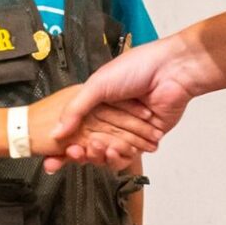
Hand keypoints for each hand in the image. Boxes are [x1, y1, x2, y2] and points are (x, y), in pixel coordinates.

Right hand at [45, 40, 193, 171]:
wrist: (173, 70)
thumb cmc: (139, 67)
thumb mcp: (99, 82)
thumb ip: (77, 107)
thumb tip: (55, 132)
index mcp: (101, 100)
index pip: (77, 126)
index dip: (64, 141)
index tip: (52, 154)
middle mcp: (114, 115)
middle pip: (90, 142)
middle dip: (79, 152)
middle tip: (73, 153)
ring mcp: (131, 128)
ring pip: (108, 152)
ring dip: (98, 156)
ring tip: (94, 150)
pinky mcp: (147, 138)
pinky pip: (129, 155)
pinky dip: (118, 157)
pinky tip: (112, 151)